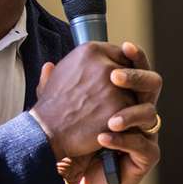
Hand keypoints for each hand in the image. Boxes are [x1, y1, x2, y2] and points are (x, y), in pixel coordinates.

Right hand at [29, 41, 134, 160]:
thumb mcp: (52, 78)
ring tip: (110, 113)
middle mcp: (104, 64)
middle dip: (124, 85)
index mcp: (90, 50)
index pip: (120, 53)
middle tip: (115, 98)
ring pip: (134, 91)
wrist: (48, 133)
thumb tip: (50, 66)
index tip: (114, 81)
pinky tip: (113, 123)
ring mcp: (114, 85)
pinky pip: (134, 110)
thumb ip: (63, 68)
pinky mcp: (120, 106)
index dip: (118, 68)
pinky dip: (126, 118)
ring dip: (126, 102)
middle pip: (130, 71)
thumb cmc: (50, 107)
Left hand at [45, 42, 161, 183]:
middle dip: (137, 76)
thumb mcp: (65, 112)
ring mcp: (146, 133)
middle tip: (114, 77)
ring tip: (110, 120)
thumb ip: (59, 90)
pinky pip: (141, 144)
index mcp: (126, 95)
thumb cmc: (75, 141)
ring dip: (129, 113)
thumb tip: (48, 66)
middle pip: (153, 84)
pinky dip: (123, 140)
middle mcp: (140, 111)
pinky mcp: (147, 156)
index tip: (125, 47)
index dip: (134, 56)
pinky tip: (103, 138)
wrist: (78, 179)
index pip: (137, 68)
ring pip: (150, 114)